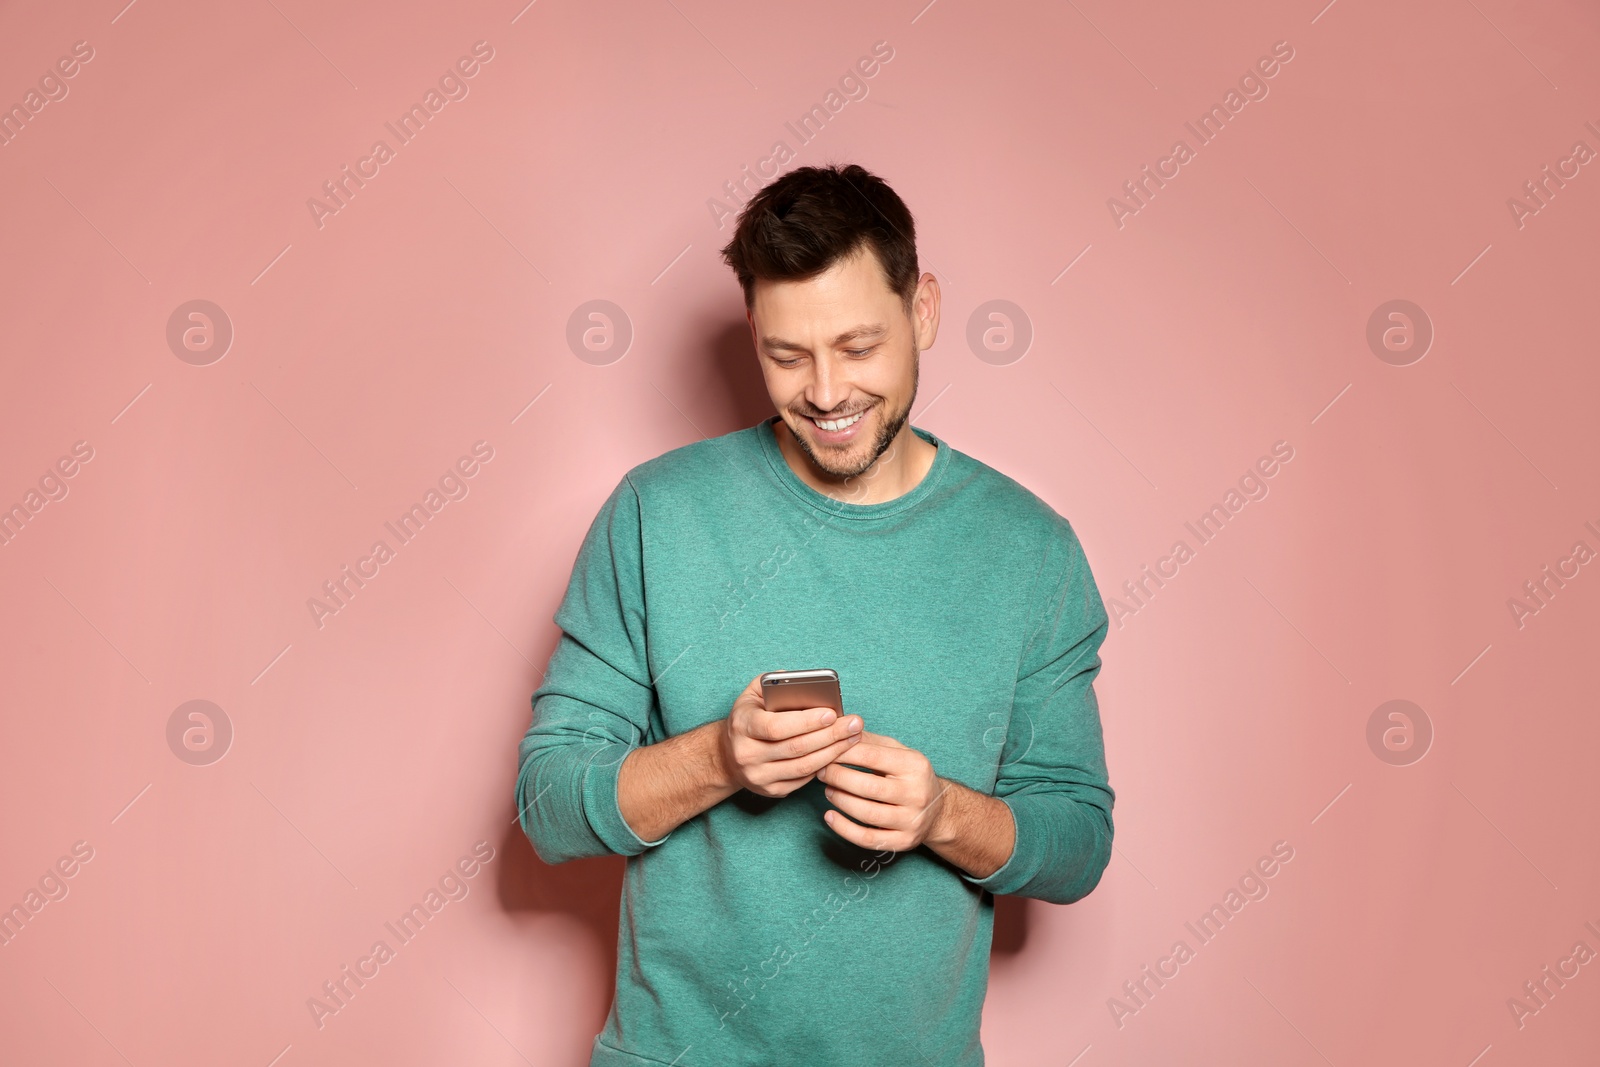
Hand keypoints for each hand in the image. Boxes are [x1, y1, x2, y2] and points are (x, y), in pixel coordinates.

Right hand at [716, 674, 863, 797]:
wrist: (728, 754)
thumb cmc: (748, 717)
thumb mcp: (753, 694)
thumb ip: (775, 682)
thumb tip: (806, 681)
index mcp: (742, 725)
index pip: (776, 727)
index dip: (806, 721)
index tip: (832, 713)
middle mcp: (747, 754)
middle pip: (796, 747)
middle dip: (830, 735)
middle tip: (854, 723)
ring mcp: (758, 776)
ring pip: (804, 767)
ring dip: (833, 752)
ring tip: (853, 737)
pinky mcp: (771, 791)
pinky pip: (803, 780)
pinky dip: (824, 766)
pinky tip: (839, 752)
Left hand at [815, 730, 951, 851]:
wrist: (938, 811)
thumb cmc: (910, 776)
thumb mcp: (898, 752)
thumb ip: (870, 742)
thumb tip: (840, 730)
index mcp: (914, 766)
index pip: (872, 757)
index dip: (844, 753)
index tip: (827, 750)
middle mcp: (916, 794)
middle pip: (868, 786)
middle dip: (838, 777)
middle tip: (821, 771)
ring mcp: (911, 821)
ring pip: (866, 814)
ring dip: (840, 800)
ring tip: (827, 790)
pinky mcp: (903, 842)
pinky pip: (867, 839)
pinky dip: (843, 829)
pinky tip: (830, 817)